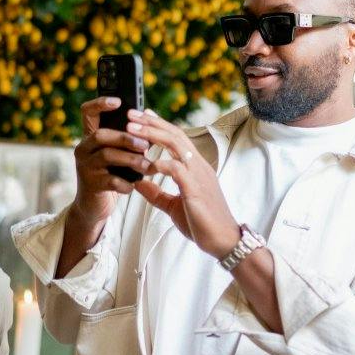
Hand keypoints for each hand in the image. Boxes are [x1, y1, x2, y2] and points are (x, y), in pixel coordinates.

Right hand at [70, 97, 152, 224]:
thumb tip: (148, 123)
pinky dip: (126, 183)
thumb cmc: (110, 175)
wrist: (94, 206)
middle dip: (126, 138)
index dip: (100, 103)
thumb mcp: (114, 155)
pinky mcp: (91, 185)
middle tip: (145, 146)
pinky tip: (134, 185)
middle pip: (101, 134)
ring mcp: (84, 167)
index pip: (88, 112)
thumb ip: (124, 140)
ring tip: (147, 166)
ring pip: (107, 156)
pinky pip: (111, 181)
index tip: (118, 101)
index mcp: (89, 137)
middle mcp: (83, 149)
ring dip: (131, 160)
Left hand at [126, 111, 240, 259]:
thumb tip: (139, 184)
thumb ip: (157, 194)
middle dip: (152, 123)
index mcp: (195, 167)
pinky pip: (176, 169)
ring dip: (152, 134)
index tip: (143, 115)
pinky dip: (160, 164)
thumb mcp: (173, 206)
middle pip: (175, 135)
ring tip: (132, 128)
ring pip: (176, 145)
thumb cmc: (202, 224)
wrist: (223, 241)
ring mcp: (198, 175)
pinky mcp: (195, 189)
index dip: (160, 125)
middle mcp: (198, 166)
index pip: (177, 138)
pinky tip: (146, 164)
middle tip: (131, 114)